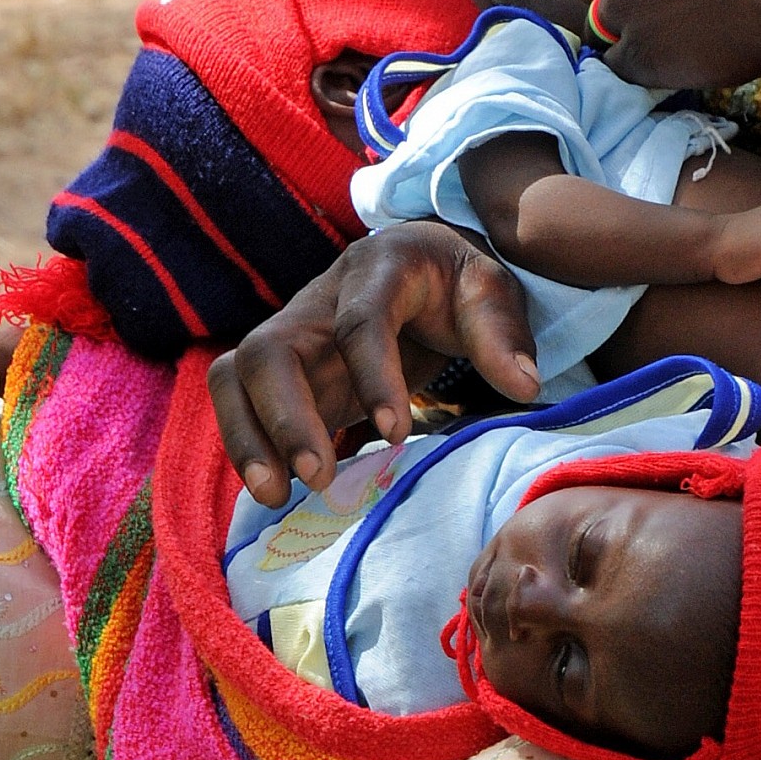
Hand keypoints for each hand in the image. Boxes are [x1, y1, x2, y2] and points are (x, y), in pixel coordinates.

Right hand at [209, 225, 539, 505]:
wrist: (422, 265)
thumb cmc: (456, 282)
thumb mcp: (489, 290)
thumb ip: (502, 332)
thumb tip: (522, 385)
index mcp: (377, 268)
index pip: (360, 319)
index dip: (372, 375)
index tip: (396, 432)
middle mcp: (319, 298)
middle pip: (270, 350)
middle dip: (285, 417)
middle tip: (318, 476)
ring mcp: (293, 333)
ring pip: (238, 374)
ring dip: (249, 436)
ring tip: (277, 494)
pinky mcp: (283, 369)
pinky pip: (239, 400)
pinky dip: (247, 443)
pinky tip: (275, 489)